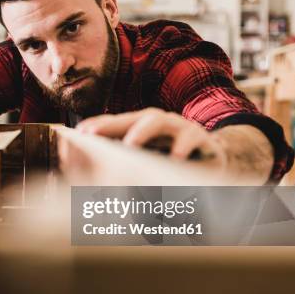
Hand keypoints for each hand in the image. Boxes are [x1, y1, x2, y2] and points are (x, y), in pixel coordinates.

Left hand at [76, 108, 226, 165]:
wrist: (215, 169)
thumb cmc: (171, 169)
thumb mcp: (144, 170)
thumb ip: (121, 171)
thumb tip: (95, 176)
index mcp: (141, 130)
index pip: (116, 124)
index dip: (98, 125)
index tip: (79, 133)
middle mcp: (158, 124)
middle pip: (132, 117)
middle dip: (111, 124)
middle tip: (93, 135)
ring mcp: (179, 128)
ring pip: (159, 120)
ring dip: (142, 131)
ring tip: (130, 145)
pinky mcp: (202, 138)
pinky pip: (190, 138)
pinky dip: (182, 147)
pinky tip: (174, 159)